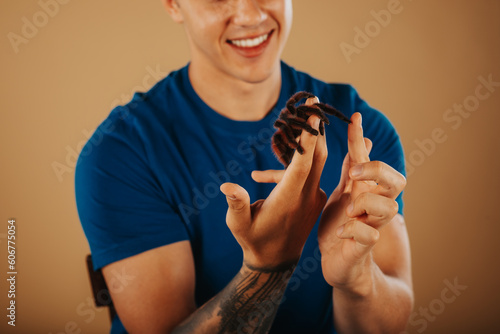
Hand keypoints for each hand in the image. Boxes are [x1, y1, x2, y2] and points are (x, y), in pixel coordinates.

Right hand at [220, 97, 326, 269]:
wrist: (275, 261)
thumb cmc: (253, 240)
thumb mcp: (238, 225)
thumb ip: (235, 204)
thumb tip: (227, 187)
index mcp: (289, 197)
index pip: (303, 162)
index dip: (309, 136)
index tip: (314, 111)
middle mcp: (306, 195)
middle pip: (318, 156)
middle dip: (316, 128)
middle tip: (313, 102)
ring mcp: (313, 197)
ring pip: (318, 162)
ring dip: (311, 140)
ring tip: (302, 118)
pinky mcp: (314, 199)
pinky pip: (312, 172)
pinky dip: (304, 158)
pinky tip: (285, 155)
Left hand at [318, 112, 405, 292]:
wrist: (338, 265)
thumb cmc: (341, 227)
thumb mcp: (342, 194)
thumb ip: (351, 170)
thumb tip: (364, 140)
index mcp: (364, 191)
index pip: (367, 160)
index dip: (360, 139)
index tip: (354, 117)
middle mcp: (373, 207)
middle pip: (396, 181)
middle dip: (377, 171)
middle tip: (354, 174)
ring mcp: (372, 226)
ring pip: (389, 207)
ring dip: (366, 204)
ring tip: (347, 211)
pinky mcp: (363, 248)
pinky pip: (369, 235)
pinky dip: (354, 230)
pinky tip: (341, 233)